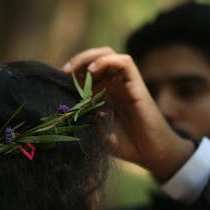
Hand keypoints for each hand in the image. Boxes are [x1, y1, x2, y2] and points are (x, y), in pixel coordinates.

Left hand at [62, 47, 194, 179]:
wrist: (152, 155)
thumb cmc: (127, 146)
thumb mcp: (97, 131)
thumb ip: (84, 118)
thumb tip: (62, 108)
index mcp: (104, 93)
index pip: (86, 71)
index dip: (71, 72)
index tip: (56, 81)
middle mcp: (114, 84)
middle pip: (95, 58)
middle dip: (77, 61)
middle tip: (63, 73)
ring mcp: (126, 83)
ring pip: (108, 54)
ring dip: (88, 57)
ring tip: (74, 70)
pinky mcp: (137, 86)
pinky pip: (124, 62)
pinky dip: (107, 61)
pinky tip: (93, 71)